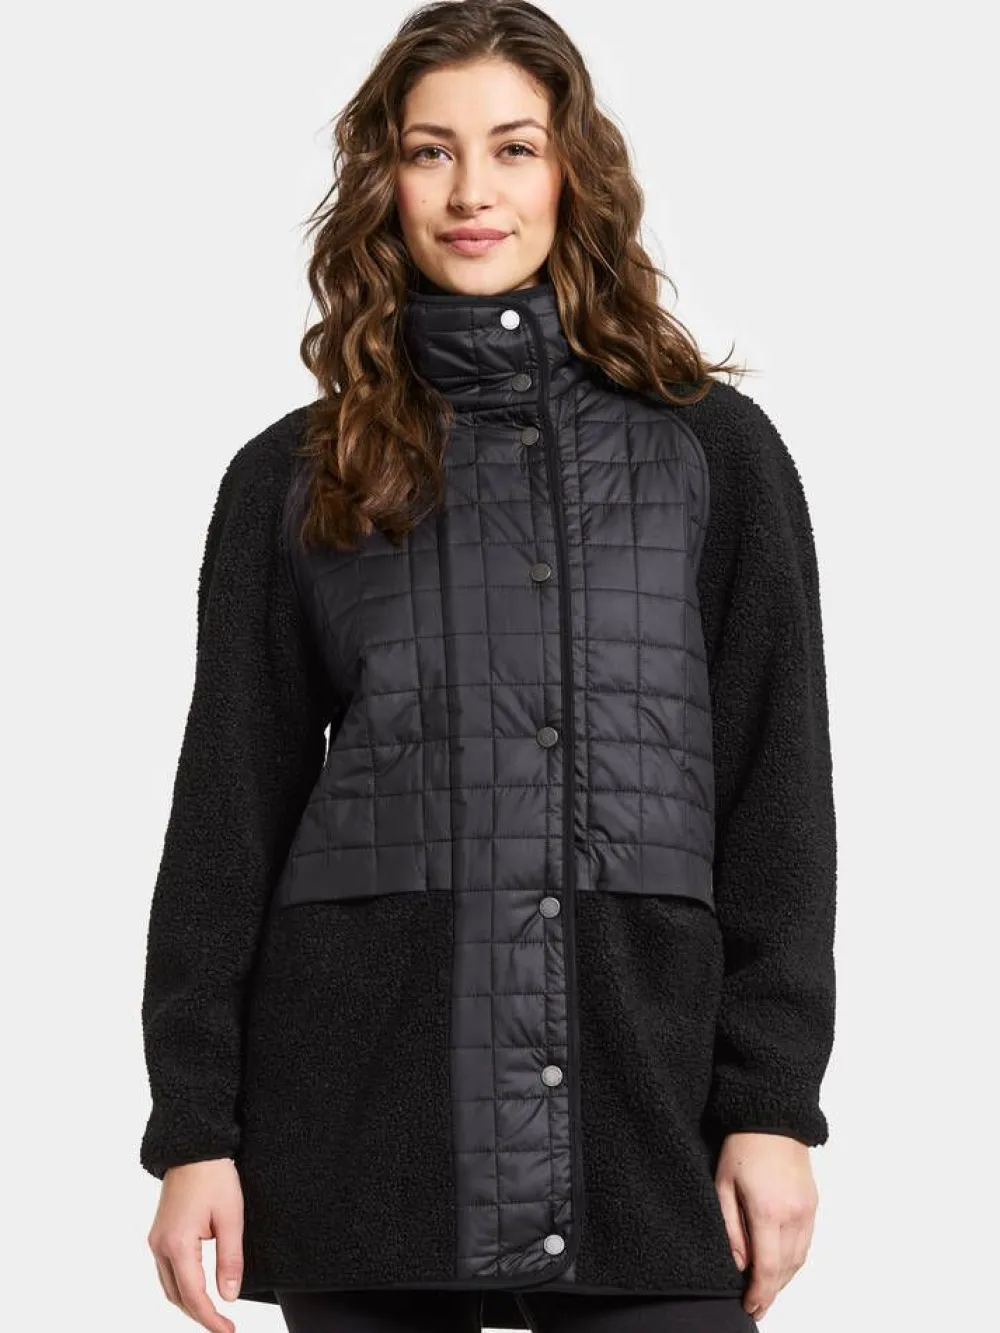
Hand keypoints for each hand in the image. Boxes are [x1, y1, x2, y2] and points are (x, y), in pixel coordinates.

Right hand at [147, 1157, 244, 1331]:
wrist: (194, 1148)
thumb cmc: (214, 1177)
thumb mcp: (231, 1217)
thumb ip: (230, 1259)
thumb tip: (230, 1295)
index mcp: (177, 1244)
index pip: (194, 1295)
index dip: (211, 1318)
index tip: (228, 1330)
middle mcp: (160, 1246)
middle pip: (177, 1296)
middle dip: (199, 1315)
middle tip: (224, 1326)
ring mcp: (156, 1240)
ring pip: (169, 1286)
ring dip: (189, 1303)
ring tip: (214, 1312)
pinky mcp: (158, 1234)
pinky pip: (166, 1271)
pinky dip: (182, 1286)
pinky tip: (198, 1289)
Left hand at [714, 1132, 818, 1320]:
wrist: (773, 1117)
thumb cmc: (743, 1146)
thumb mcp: (723, 1185)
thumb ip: (730, 1228)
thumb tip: (739, 1264)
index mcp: (768, 1211)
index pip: (767, 1267)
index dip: (759, 1293)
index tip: (750, 1306)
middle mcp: (793, 1215)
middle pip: (785, 1269)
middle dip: (771, 1292)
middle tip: (756, 1307)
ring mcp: (807, 1210)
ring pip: (799, 1260)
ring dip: (784, 1280)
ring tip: (766, 1292)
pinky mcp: (813, 1204)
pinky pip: (806, 1243)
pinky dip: (794, 1261)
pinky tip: (781, 1267)